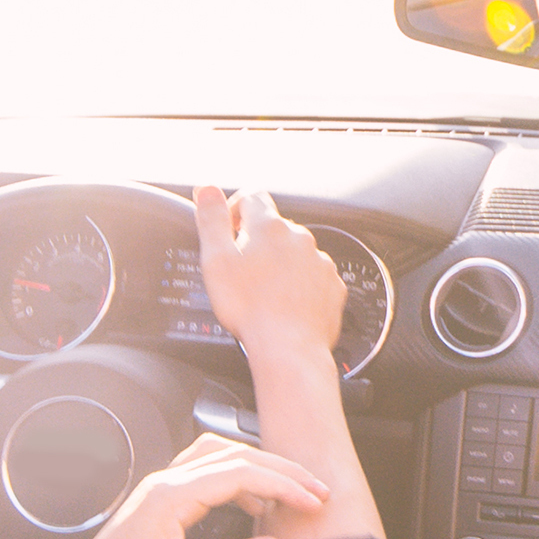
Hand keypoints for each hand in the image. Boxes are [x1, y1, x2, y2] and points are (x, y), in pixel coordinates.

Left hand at [36, 435, 326, 538]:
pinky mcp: (160, 502)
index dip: (283, 484)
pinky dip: (239, 478)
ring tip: (292, 491)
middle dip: (281, 469)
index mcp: (168, 497)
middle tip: (316, 490)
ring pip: (220, 457)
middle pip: (234, 455)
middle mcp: (164, 484)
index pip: (240, 473)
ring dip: (260, 468)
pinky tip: (254, 501)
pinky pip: (206, 472)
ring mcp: (160, 489)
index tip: (312, 501)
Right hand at [192, 183, 345, 375]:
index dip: (234, 211)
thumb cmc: (251, 309)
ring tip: (262, 293)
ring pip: (294, 254)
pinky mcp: (332, 287)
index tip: (228, 232)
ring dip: (279, 265)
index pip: (252, 197)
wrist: (288, 348)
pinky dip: (298, 286)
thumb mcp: (216, 260)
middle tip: (240, 272)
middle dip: (256, 243)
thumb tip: (207, 189)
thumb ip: (211, 219)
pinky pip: (312, 277)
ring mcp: (320, 263)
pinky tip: (283, 304)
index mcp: (270, 228)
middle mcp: (300, 239)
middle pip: (274, 228)